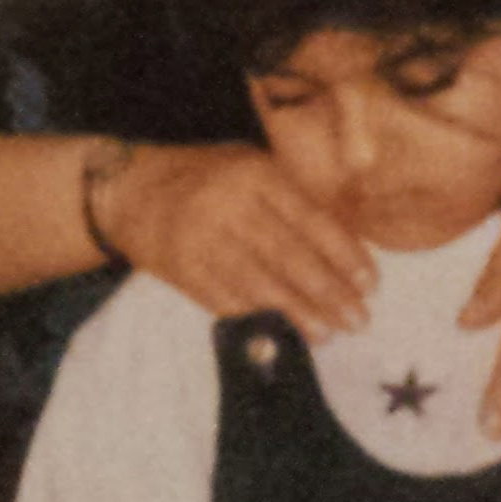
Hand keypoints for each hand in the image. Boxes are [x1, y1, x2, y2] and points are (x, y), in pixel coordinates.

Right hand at [95, 143, 372, 342]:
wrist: (131, 190)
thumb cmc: (206, 179)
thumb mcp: (250, 167)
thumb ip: (292, 200)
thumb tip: (348, 250)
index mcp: (255, 174)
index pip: (311, 219)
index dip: (345, 255)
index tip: (370, 283)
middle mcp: (229, 205)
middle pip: (290, 256)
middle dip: (330, 292)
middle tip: (359, 319)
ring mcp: (202, 239)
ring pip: (260, 284)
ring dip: (299, 314)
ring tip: (328, 334)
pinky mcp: (182, 270)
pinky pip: (228, 300)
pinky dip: (259, 319)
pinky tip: (283, 333)